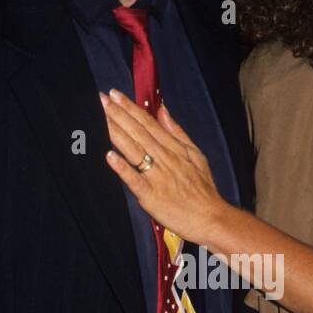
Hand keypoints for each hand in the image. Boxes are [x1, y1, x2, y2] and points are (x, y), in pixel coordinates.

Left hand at [99, 89, 227, 244]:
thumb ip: (177, 132)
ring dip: (116, 133)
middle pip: (138, 132)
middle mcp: (164, 158)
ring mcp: (157, 176)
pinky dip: (123, 168)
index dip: (130, 108)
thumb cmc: (203, 189)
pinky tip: (109, 156)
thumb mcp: (196, 154)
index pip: (148, 123)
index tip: (114, 94)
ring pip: (134, 150)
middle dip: (118, 114)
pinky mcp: (151, 195)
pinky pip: (135, 179)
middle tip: (101, 98)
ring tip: (101, 117)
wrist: (211, 217)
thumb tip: (163, 110)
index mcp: (173, 148)